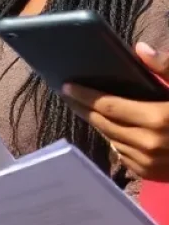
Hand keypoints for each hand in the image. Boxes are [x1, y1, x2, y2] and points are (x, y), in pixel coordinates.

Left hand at [63, 42, 168, 178]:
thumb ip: (167, 68)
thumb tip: (139, 48)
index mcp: (157, 118)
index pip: (107, 105)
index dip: (84, 95)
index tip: (66, 86)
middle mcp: (148, 144)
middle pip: (103, 123)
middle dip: (84, 108)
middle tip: (69, 95)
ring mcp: (149, 163)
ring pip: (110, 139)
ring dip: (98, 124)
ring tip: (87, 109)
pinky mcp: (151, 175)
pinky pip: (123, 155)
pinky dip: (115, 141)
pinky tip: (112, 129)